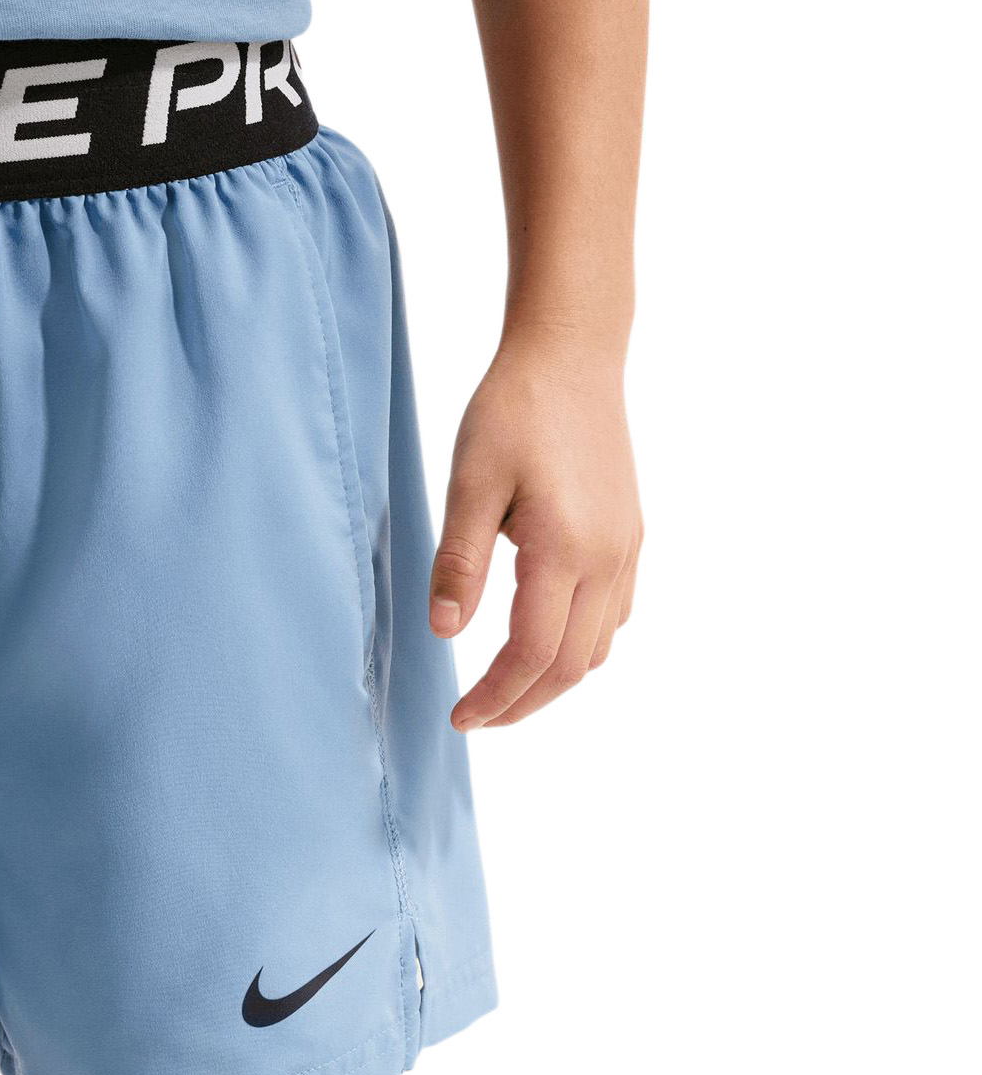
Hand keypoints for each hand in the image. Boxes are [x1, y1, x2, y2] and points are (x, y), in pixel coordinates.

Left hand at [429, 330, 642, 728]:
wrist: (572, 355)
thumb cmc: (513, 411)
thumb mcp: (469, 484)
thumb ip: (459, 563)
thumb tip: (444, 632)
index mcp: (565, 549)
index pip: (531, 654)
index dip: (494, 697)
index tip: (459, 719)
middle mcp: (607, 558)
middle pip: (571, 666)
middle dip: (522, 704)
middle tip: (475, 718)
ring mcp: (626, 548)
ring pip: (599, 648)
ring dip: (552, 680)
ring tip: (504, 690)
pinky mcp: (631, 536)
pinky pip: (614, 616)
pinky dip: (579, 647)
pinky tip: (542, 643)